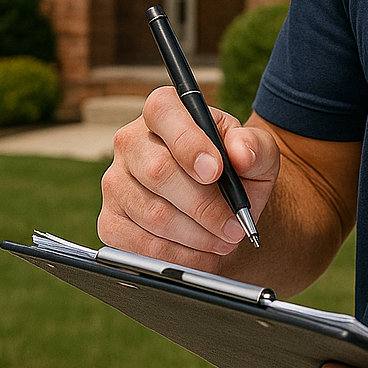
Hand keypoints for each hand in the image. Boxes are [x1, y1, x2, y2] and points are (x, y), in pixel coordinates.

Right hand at [98, 87, 279, 270]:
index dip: (188, 143)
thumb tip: (241, 153)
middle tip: (234, 226)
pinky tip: (201, 257)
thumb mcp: (257, 152)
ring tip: (224, 242)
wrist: (223, 205)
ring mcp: (115, 182)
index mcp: (165, 110)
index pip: (163, 113)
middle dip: (204, 206)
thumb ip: (255, 146)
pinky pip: (139, 245)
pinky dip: (177, 257)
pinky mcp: (110, 221)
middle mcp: (131, 142)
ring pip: (152, 214)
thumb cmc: (237, 171)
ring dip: (195, 236)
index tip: (216, 172)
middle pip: (159, 172)